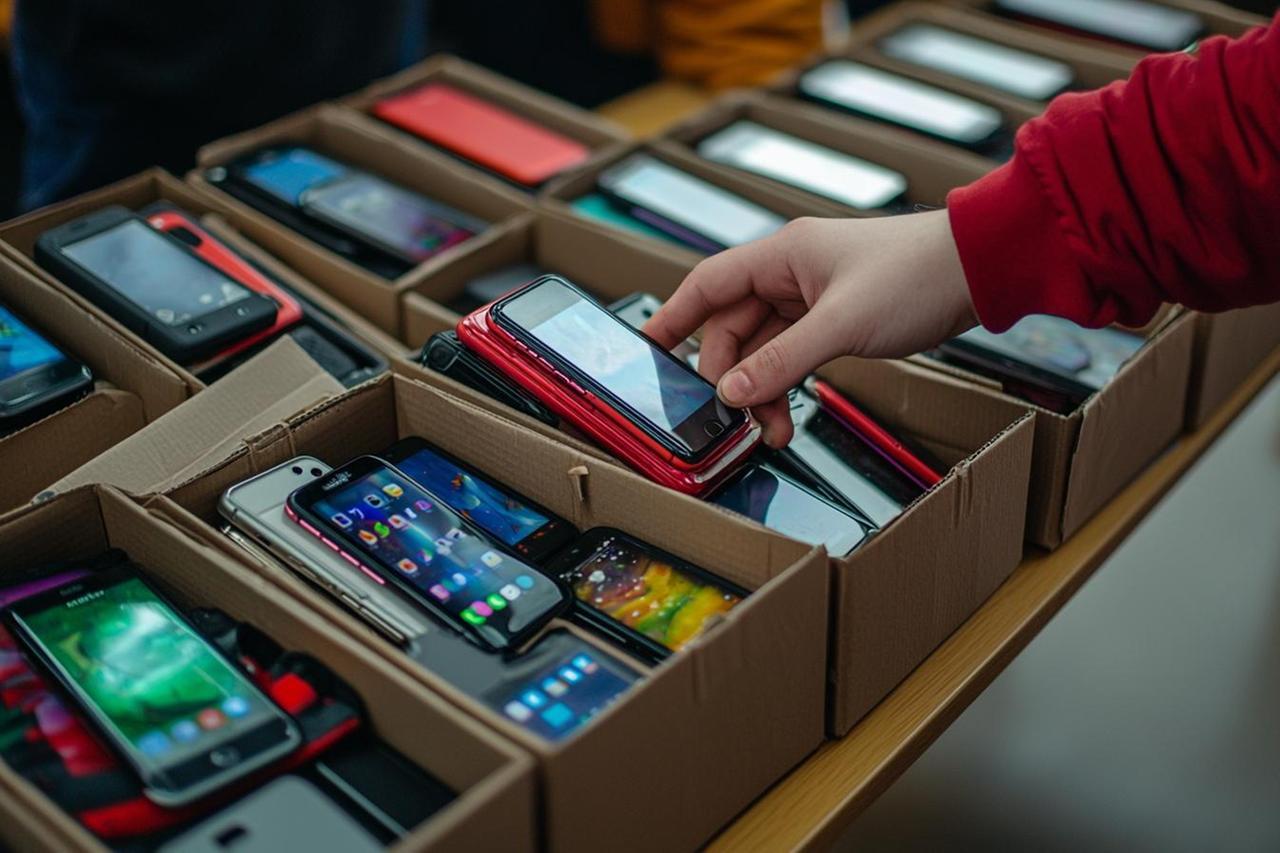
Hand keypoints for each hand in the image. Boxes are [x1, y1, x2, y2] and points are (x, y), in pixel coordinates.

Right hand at [644, 209, 976, 446]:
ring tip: (770, 429)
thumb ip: (781, 361)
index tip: (646, 350)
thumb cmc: (917, 276)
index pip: (707, 285)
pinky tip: (790, 414)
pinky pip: (793, 354)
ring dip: (761, 389)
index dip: (673, 317)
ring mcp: (813, 297)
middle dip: (730, 375)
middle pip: (733, 327)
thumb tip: (730, 393)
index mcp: (782, 256)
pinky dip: (787, 384)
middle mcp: (791, 273)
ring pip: (764, 348)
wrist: (980, 270)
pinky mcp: (836, 318)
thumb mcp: (841, 325)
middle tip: (734, 415)